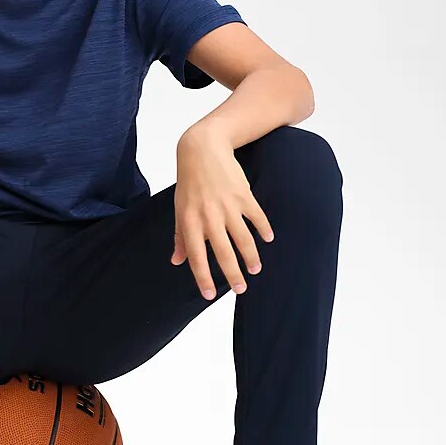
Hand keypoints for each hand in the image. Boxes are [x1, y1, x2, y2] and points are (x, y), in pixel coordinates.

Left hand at [172, 125, 274, 299]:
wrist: (202, 149)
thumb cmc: (189, 182)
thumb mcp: (179, 208)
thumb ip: (180, 236)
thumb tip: (177, 261)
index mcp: (189, 222)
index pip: (197, 257)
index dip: (203, 278)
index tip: (210, 295)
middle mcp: (208, 217)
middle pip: (223, 253)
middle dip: (233, 274)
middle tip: (241, 290)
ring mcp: (227, 206)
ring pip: (243, 239)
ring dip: (251, 257)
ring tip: (256, 269)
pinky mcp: (243, 195)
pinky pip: (257, 217)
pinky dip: (264, 229)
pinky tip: (268, 238)